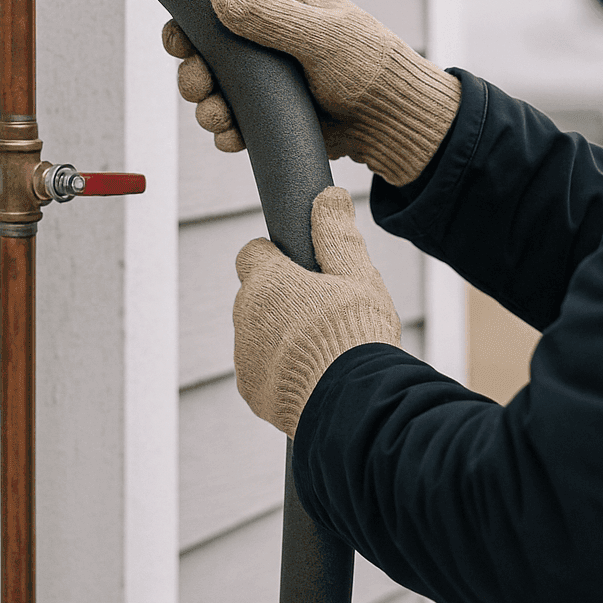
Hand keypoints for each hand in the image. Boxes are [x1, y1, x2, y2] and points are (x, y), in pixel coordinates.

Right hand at [162, 0, 460, 185]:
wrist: (395, 120)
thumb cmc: (369, 66)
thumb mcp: (322, 35)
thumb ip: (270, 17)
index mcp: (277, 5)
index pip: (217, 7)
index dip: (190, 26)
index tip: (179, 44)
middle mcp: (266, 41)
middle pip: (206, 55)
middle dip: (195, 75)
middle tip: (199, 89)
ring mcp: (268, 82)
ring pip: (217, 93)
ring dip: (208, 108)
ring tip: (218, 120)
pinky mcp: (272, 117)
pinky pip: (237, 125)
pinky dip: (229, 134)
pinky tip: (233, 139)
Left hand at [233, 186, 402, 436]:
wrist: (352, 406)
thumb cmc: (356, 336)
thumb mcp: (357, 276)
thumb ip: (337, 234)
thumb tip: (327, 197)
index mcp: (268, 281)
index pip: (252, 253)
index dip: (277, 258)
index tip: (304, 271)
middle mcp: (246, 316)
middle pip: (257, 296)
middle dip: (283, 299)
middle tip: (324, 312)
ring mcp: (245, 356)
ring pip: (258, 334)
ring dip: (281, 336)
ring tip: (324, 348)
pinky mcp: (251, 391)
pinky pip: (261, 371)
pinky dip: (282, 371)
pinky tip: (315, 376)